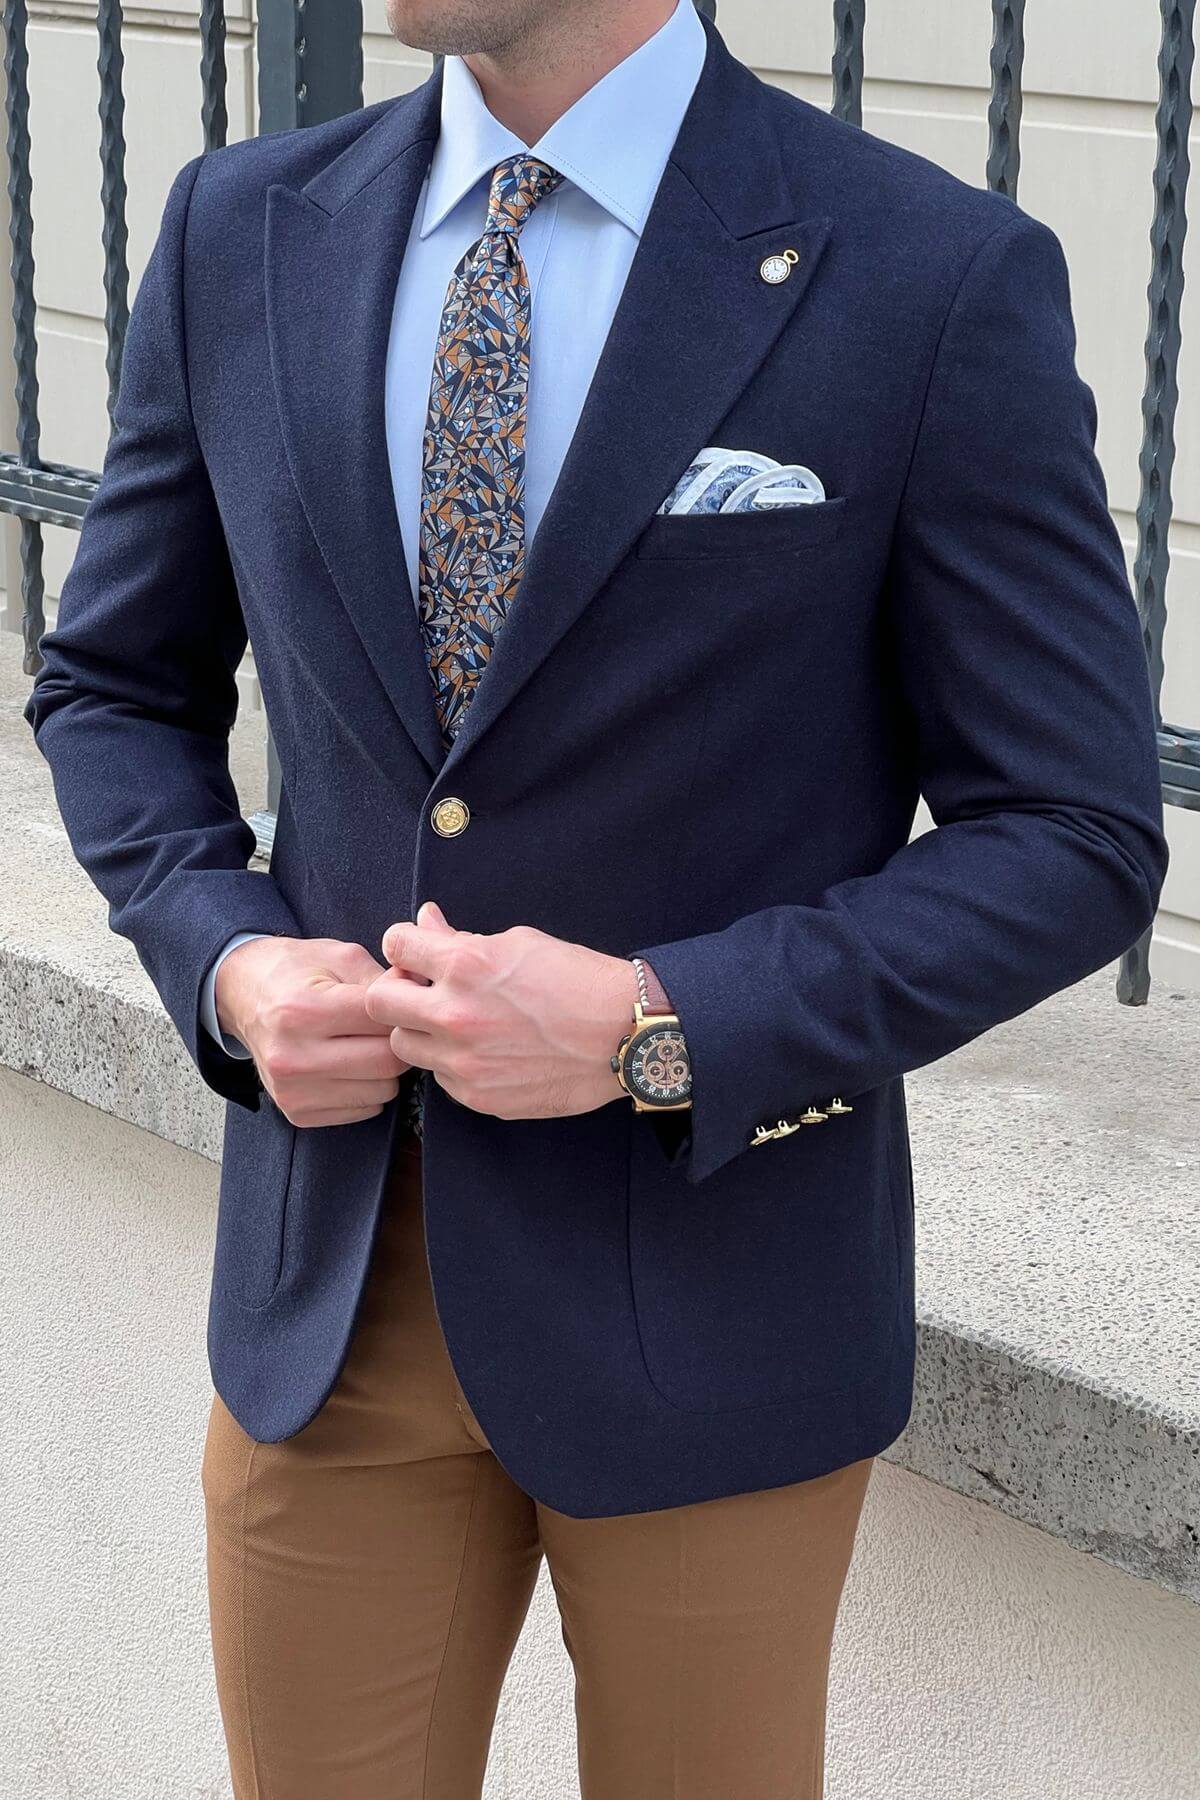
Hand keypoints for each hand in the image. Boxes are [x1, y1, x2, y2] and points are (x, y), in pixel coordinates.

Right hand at [215, 935, 409, 1127]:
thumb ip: (385, 978)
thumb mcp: (341, 957)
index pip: (384, 1023)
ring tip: (365, 1044)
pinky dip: (367, 1089)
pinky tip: (349, 1065)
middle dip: (398, 1043)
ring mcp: (292, 1089)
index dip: (401, 1012)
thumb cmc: (296, 971)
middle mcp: (293, 1055)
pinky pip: (363, 1110)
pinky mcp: (295, 1111)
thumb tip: (426, 993)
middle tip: (387, 1028)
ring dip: (385, 1070)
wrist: (242, 995)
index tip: (399, 1004)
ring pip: (381, 1091)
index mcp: (304, 1009)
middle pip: (387, 1062)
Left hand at [363, 901, 638, 1120]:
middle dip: (396, 992)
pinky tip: (485, 1052)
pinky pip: (439, 1079)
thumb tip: (426, 923)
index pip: (394, 944)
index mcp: (465, 964)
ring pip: (404, 1047)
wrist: (624, 1035)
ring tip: (456, 1026)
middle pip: (379, 1003)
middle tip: (422, 993)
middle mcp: (455, 1015)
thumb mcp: (519, 943)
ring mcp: (464, 1061)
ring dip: (420, 1032)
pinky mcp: (477, 1096)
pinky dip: (452, 1064)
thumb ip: (461, 938)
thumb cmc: (578, 980)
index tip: (416, 952)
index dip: (404, 944)